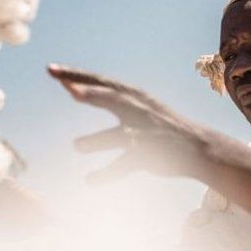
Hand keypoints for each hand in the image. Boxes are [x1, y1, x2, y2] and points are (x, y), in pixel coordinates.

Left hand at [47, 64, 207, 182]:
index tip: (51, 70)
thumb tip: (71, 87)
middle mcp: (138, 110)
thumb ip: (104, 97)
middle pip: (112, 98)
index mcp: (133, 95)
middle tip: (69, 89)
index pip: (101, 81)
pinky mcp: (149, 156)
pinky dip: (107, 174)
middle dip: (92, 93)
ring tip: (76, 146)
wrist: (199, 147)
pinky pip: (125, 166)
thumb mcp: (135, 105)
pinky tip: (89, 181)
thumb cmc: (158, 125)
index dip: (76, 75)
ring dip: (97, 141)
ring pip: (118, 136)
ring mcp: (145, 133)